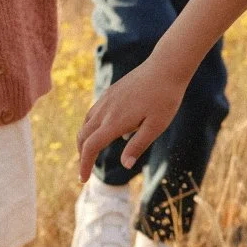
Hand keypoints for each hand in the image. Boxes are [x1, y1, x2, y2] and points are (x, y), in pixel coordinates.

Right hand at [76, 53, 188, 179]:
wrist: (166, 67)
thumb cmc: (165, 98)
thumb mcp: (156, 126)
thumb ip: (138, 145)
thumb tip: (124, 165)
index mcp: (115, 121)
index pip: (91, 147)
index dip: (84, 164)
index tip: (83, 179)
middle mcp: (106, 110)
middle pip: (83, 135)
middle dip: (81, 154)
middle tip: (86, 169)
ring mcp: (107, 99)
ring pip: (86, 122)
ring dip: (85, 139)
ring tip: (93, 151)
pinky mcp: (111, 92)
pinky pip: (94, 112)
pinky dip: (92, 126)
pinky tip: (106, 130)